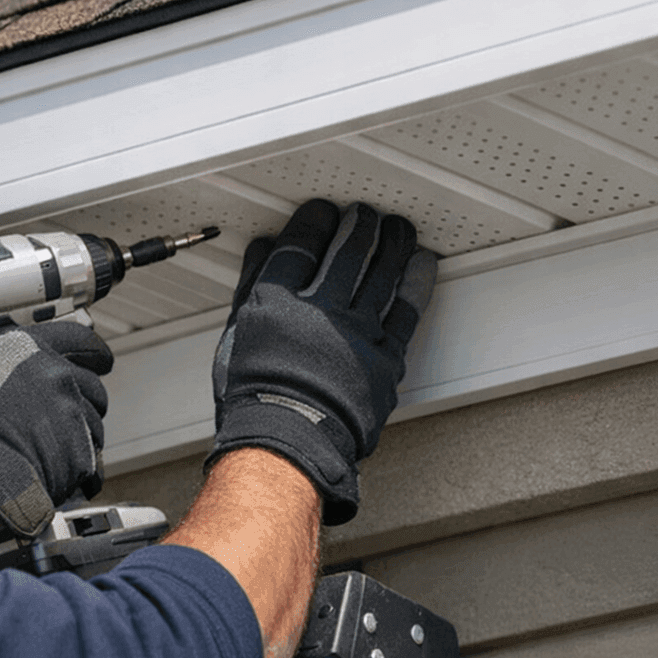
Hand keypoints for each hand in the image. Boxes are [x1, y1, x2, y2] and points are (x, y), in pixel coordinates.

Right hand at [0, 322, 113, 544]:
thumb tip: (1, 367)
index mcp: (24, 347)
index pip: (78, 338)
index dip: (94, 353)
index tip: (101, 362)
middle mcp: (53, 372)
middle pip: (91, 386)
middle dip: (85, 404)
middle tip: (65, 422)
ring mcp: (69, 409)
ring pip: (93, 424)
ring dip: (82, 438)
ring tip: (55, 456)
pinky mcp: (80, 447)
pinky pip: (91, 459)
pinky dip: (81, 470)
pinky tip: (61, 478)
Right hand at [207, 200, 435, 524]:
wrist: (287, 445)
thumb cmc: (254, 399)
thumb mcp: (235, 336)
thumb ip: (250, 288)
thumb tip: (263, 251)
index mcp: (276, 302)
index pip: (301, 246)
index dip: (314, 222)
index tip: (322, 211)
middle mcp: (320, 310)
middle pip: (347, 253)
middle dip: (359, 226)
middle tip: (366, 213)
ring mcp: (356, 333)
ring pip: (382, 274)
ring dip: (392, 244)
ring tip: (398, 228)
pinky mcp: (384, 358)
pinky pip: (406, 312)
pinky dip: (416, 284)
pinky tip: (422, 265)